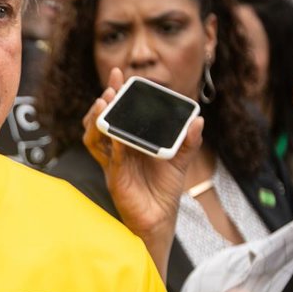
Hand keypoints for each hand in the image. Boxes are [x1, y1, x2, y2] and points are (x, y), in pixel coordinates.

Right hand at [82, 67, 202, 274]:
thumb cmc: (164, 189)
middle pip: (100, 120)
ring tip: (103, 104)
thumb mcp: (180, 160)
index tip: (118, 73)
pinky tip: (117, 134)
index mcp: (129, 141)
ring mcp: (112, 163)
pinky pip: (109, 158)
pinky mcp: (114, 178)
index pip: (118, 112)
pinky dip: (112, 145)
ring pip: (94, 137)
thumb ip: (188, 140)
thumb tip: (198, 119)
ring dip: (97, 120)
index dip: (116, 92)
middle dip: (103, 101)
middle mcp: (116, 149)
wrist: (159, 218)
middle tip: (111, 88)